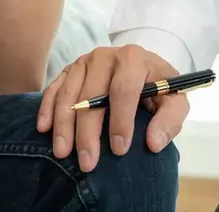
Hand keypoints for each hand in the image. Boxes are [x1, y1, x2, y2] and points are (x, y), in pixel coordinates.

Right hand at [36, 45, 187, 172]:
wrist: (142, 66)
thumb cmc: (157, 87)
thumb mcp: (175, 99)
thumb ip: (170, 119)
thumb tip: (153, 143)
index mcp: (134, 59)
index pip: (123, 90)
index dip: (121, 121)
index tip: (119, 150)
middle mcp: (105, 56)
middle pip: (91, 95)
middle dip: (88, 132)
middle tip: (87, 162)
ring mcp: (84, 61)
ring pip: (69, 94)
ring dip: (63, 125)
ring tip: (62, 152)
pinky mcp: (69, 69)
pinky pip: (54, 88)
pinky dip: (46, 108)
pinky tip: (43, 128)